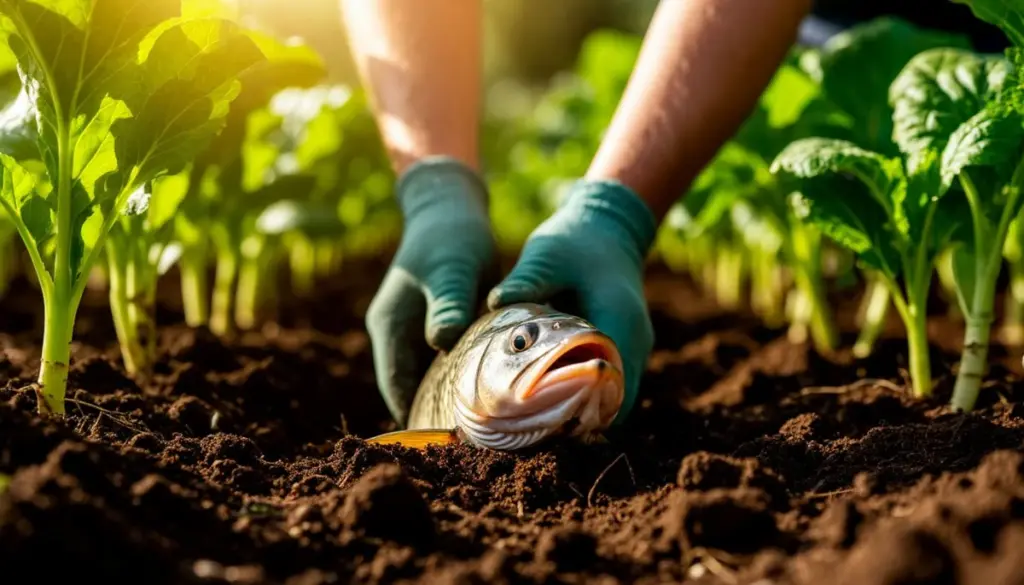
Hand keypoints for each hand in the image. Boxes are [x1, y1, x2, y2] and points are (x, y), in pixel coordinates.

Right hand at [366, 157, 495, 425]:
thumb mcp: (451, 270)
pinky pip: (449, 365)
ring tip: (487, 430)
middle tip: (474, 446)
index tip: (447, 444)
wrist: (450, 210)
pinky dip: (465, 381)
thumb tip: (440, 342)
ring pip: (431, 380)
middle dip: (437, 416)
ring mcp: (416, 333)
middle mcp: (398, 336)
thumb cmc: (447, 239)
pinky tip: (494, 396)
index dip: (416, 418)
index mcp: (389, 328)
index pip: (396, 388)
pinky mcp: (438, 328)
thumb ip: (447, 304)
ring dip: (452, 401)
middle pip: (412, 390)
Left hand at [486, 179, 657, 423]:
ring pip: (614, 397)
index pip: (611, 385)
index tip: (545, 426)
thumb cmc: (577, 238)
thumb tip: (496, 301)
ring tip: (537, 426)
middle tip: (533, 436)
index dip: (582, 411)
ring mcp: (631, 347)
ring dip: (582, 411)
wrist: (609, 225)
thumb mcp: (548, 254)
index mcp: (620, 322)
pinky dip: (583, 395)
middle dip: (580, 421)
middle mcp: (634, 342)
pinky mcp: (620, 347)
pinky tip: (547, 401)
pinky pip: (607, 383)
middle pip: (616, 402)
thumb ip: (527, 279)